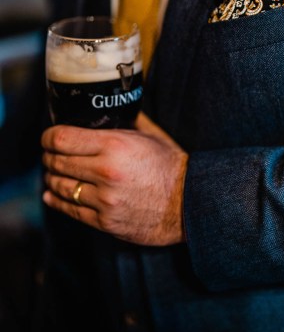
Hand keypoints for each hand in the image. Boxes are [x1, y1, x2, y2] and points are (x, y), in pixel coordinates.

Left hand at [41, 113, 187, 245]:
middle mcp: (105, 172)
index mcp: (114, 145)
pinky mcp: (105, 222)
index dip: (48, 137)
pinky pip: (70, 210)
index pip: (62, 139)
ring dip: (51, 178)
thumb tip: (108, 108)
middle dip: (49, 157)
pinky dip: (57, 200)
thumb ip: (126, 120)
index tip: (48, 137)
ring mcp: (104, 200)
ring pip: (60, 187)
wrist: (188, 203)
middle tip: (49, 154)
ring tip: (53, 174)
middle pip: (57, 162)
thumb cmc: (170, 165)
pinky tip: (52, 195)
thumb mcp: (150, 135)